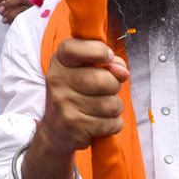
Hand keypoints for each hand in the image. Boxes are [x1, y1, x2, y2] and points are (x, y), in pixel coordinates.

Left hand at [0, 0, 33, 24]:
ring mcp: (30, 9)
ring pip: (23, 7)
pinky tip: (10, 22)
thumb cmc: (14, 17)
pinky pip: (26, 16)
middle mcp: (25, 2)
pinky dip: (17, 18)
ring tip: (3, 20)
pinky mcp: (33, 17)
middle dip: (8, 3)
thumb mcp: (4, 11)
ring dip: (11, 13)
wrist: (24, 28)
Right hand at [42, 38, 128, 153]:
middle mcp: (57, 80)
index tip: (108, 57)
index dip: (97, 50)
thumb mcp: (86, 71)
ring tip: (101, 108)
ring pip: (111, 104)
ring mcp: (63, 103)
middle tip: (105, 91)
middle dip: (114, 86)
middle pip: (103, 80)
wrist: (56, 129)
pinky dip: (113, 124)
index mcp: (59, 61)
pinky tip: (99, 122)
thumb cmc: (77, 94)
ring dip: (115, 108)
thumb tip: (122, 72)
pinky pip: (112, 123)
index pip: (73, 48)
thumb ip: (108, 64)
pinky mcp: (73, 125)